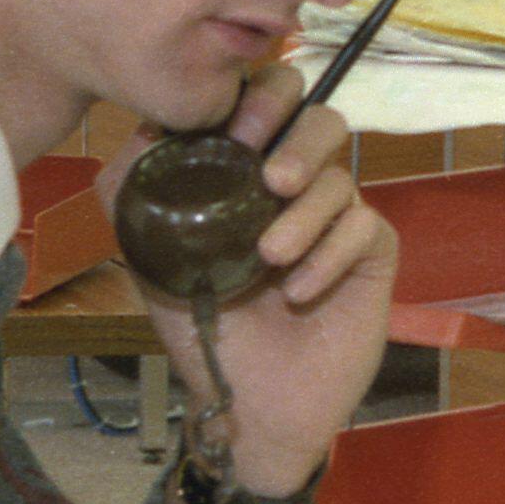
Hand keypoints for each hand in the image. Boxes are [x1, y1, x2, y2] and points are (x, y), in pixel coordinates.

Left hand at [160, 93, 398, 503]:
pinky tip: (298, 293)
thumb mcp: (151, 257)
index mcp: (248, 171)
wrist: (249, 403)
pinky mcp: (372, 253)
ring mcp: (337, 217)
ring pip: (340, 176)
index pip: (267, 103)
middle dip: (296, 137)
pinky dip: (329, 256)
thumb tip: (142, 128)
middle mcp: (297, 185)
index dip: (258, 99)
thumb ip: (131, 191)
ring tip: (269, 257)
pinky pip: (363, 228)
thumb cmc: (203, 328)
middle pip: (320, 119)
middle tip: (269, 176)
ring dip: (304, 213)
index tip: (234, 131)